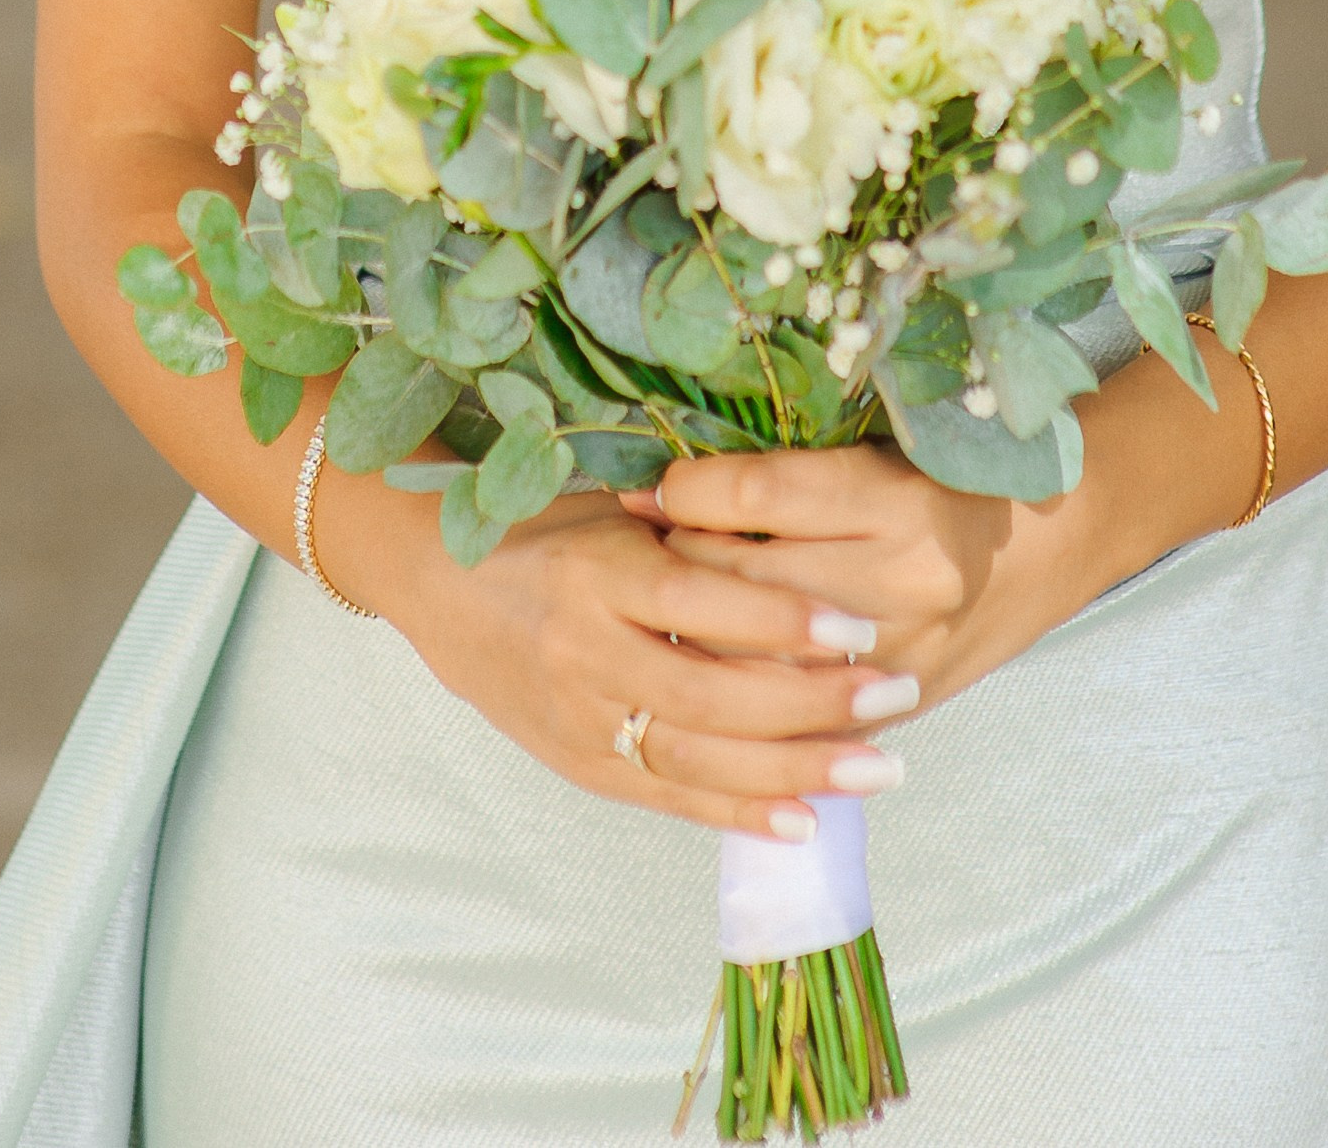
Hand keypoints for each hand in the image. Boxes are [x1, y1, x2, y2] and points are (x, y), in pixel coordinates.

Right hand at [315, 470, 915, 841]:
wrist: (430, 578)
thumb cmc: (538, 526)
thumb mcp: (607, 506)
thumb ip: (688, 530)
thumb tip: (799, 533)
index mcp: (597, 571)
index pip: (704, 606)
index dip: (784, 621)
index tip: (858, 627)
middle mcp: (587, 651)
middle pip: (715, 694)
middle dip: (813, 704)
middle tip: (896, 693)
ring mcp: (580, 717)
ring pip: (699, 758)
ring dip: (795, 769)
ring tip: (877, 767)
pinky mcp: (577, 762)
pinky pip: (667, 797)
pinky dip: (736, 814)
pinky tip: (802, 820)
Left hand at [641, 442, 1040, 713]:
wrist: (1042, 550)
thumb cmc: (949, 483)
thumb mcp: (879, 453)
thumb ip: (790, 475)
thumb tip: (674, 484)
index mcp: (898, 499)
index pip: (760, 495)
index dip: (689, 490)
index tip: (650, 487)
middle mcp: (902, 581)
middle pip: (748, 579)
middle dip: (681, 563)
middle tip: (646, 549)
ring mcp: (900, 656)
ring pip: (760, 657)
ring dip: (700, 632)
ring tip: (665, 608)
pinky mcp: (894, 710)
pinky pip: (793, 714)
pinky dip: (741, 692)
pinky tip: (706, 669)